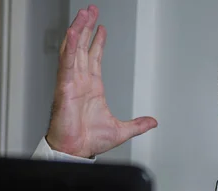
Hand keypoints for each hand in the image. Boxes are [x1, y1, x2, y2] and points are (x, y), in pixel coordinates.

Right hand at [46, 5, 156, 157]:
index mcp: (92, 88)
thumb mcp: (122, 130)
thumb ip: (138, 124)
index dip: (97, 42)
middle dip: (87, 27)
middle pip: (83, 47)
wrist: (75, 150)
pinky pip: (66, 62)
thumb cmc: (88, 140)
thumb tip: (152, 122)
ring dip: (78, 30)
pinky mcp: (64, 86)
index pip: (94, 58)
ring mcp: (71, 81)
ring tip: (83, 14)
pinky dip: (70, 47)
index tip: (101, 28)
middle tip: (91, 10)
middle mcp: (80, 81)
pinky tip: (74, 33)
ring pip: (74, 49)